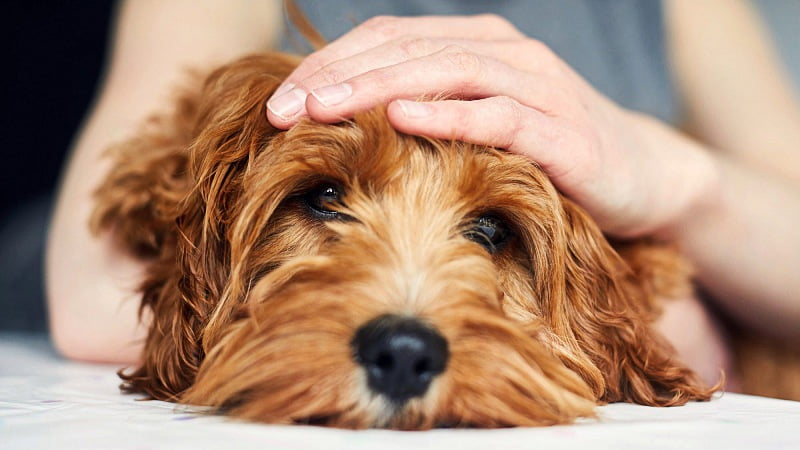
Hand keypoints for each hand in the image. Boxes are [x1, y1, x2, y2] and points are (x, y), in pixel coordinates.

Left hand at [267, 15, 715, 236]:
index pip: (390, 41)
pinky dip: (450, 114)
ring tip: (324, 108)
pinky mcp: (563, 131)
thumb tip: (351, 127)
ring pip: (447, 72)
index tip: (281, 100)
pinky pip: (500, 115)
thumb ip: (430, 113)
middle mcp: (506, 53)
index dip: (331, 64)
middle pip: (408, 51)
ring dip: (379, 88)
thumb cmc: (548, 153)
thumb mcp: (483, 126)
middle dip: (339, 76)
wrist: (644, 177)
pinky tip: (405, 119)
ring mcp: (538, 87)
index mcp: (478, 46)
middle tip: (283, 107)